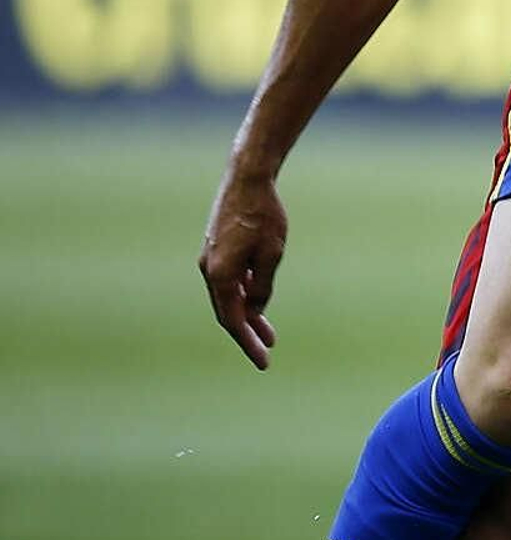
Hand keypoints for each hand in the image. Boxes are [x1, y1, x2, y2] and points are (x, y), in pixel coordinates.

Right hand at [199, 164, 286, 369]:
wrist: (247, 178)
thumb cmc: (263, 216)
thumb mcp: (271, 255)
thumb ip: (262, 287)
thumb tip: (255, 311)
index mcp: (220, 275)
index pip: (234, 321)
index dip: (248, 343)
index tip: (263, 361)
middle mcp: (209, 270)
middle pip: (227, 313)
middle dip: (246, 334)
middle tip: (265, 354)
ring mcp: (210, 259)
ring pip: (227, 297)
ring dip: (246, 314)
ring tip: (267, 333)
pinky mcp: (216, 248)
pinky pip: (228, 281)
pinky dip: (242, 295)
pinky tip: (257, 302)